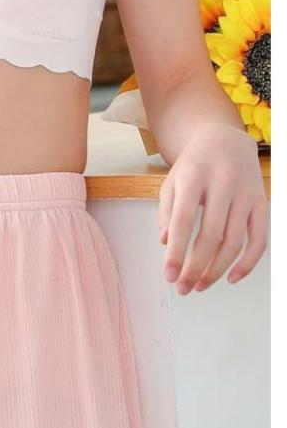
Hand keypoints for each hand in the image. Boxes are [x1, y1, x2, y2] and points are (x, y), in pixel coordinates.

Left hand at [158, 122, 267, 294]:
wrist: (225, 140)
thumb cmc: (193, 166)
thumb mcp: (171, 182)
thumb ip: (166, 212)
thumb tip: (165, 243)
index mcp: (193, 178)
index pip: (183, 221)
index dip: (176, 252)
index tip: (169, 275)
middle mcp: (222, 184)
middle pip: (210, 235)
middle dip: (195, 267)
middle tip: (182, 288)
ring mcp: (245, 194)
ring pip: (234, 241)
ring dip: (216, 270)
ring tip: (199, 286)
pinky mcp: (261, 202)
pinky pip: (259, 238)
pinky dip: (247, 262)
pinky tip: (231, 278)